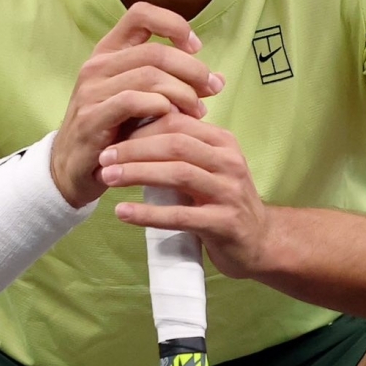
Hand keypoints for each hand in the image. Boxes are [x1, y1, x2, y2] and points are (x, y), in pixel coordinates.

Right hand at [51, 2, 224, 208]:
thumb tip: (219, 80)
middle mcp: (97, 65)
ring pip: (149, 76)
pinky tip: (172, 119)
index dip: (173, 24)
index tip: (195, 47)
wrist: (74, 169)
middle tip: (211, 89)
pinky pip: (133, 102)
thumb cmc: (115, 131)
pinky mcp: (91, 117)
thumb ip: (176, 85)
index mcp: (109, 52)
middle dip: (192, 69)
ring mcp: (91, 90)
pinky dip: (161, 107)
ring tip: (197, 111)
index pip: (140, 14)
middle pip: (155, 51)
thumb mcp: (145, 101)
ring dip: (182, 93)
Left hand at [98, 113, 269, 279]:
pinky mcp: (223, 224)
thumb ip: (183, 148)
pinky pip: (180, 215)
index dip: (142, 126)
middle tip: (104, 156)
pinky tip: (123, 212)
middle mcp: (228, 162)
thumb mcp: (209, 166)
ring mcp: (228, 193)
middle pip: (176, 144)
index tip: (112, 135)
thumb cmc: (223, 200)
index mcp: (223, 142)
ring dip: (138, 173)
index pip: (178, 123)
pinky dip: (148, 213)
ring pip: (178, 174)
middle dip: (134, 148)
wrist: (261, 242)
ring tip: (108, 178)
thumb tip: (134, 128)